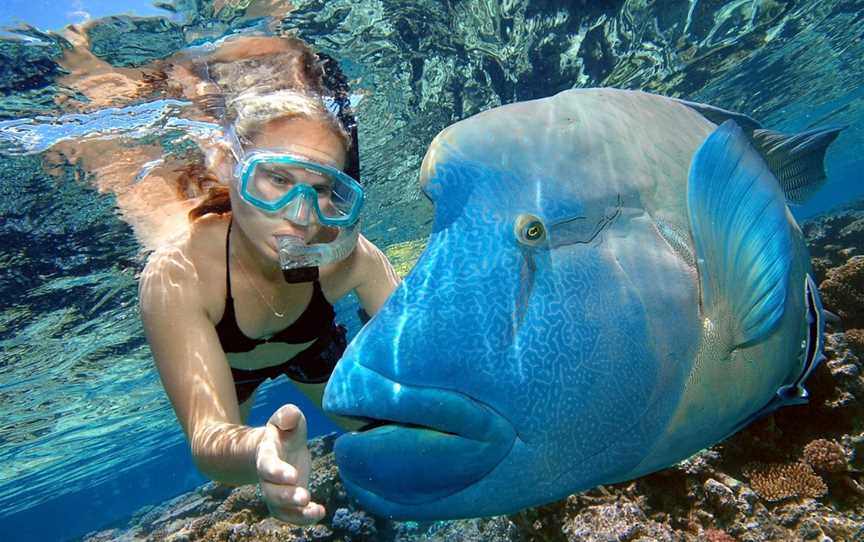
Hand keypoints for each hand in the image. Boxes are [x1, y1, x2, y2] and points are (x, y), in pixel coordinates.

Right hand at [255, 404, 324, 524]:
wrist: (277, 449)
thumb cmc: (283, 432)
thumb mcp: (286, 418)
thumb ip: (288, 415)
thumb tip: (290, 416)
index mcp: (266, 456)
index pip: (268, 465)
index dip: (278, 472)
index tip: (293, 475)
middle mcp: (267, 479)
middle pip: (272, 493)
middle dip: (287, 497)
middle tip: (304, 497)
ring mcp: (275, 493)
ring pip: (280, 509)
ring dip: (296, 513)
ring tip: (316, 511)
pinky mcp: (286, 503)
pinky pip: (291, 516)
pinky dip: (304, 518)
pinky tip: (320, 512)